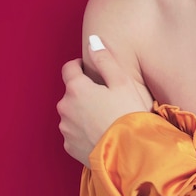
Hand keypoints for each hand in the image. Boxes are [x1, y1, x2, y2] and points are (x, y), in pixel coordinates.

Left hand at [56, 39, 152, 166]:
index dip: (79, 66)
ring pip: (71, 113)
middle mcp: (65, 108)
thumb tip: (92, 41)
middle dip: (84, 91)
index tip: (90, 69)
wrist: (130, 154)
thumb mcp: (122, 82)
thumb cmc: (129, 114)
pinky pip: (74, 132)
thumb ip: (104, 59)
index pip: (69, 68)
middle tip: (106, 97)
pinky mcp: (70, 147)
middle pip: (71, 92)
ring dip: (83, 111)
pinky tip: (101, 132)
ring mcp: (66, 129)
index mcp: (76, 88)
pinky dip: (84, 130)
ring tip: (105, 116)